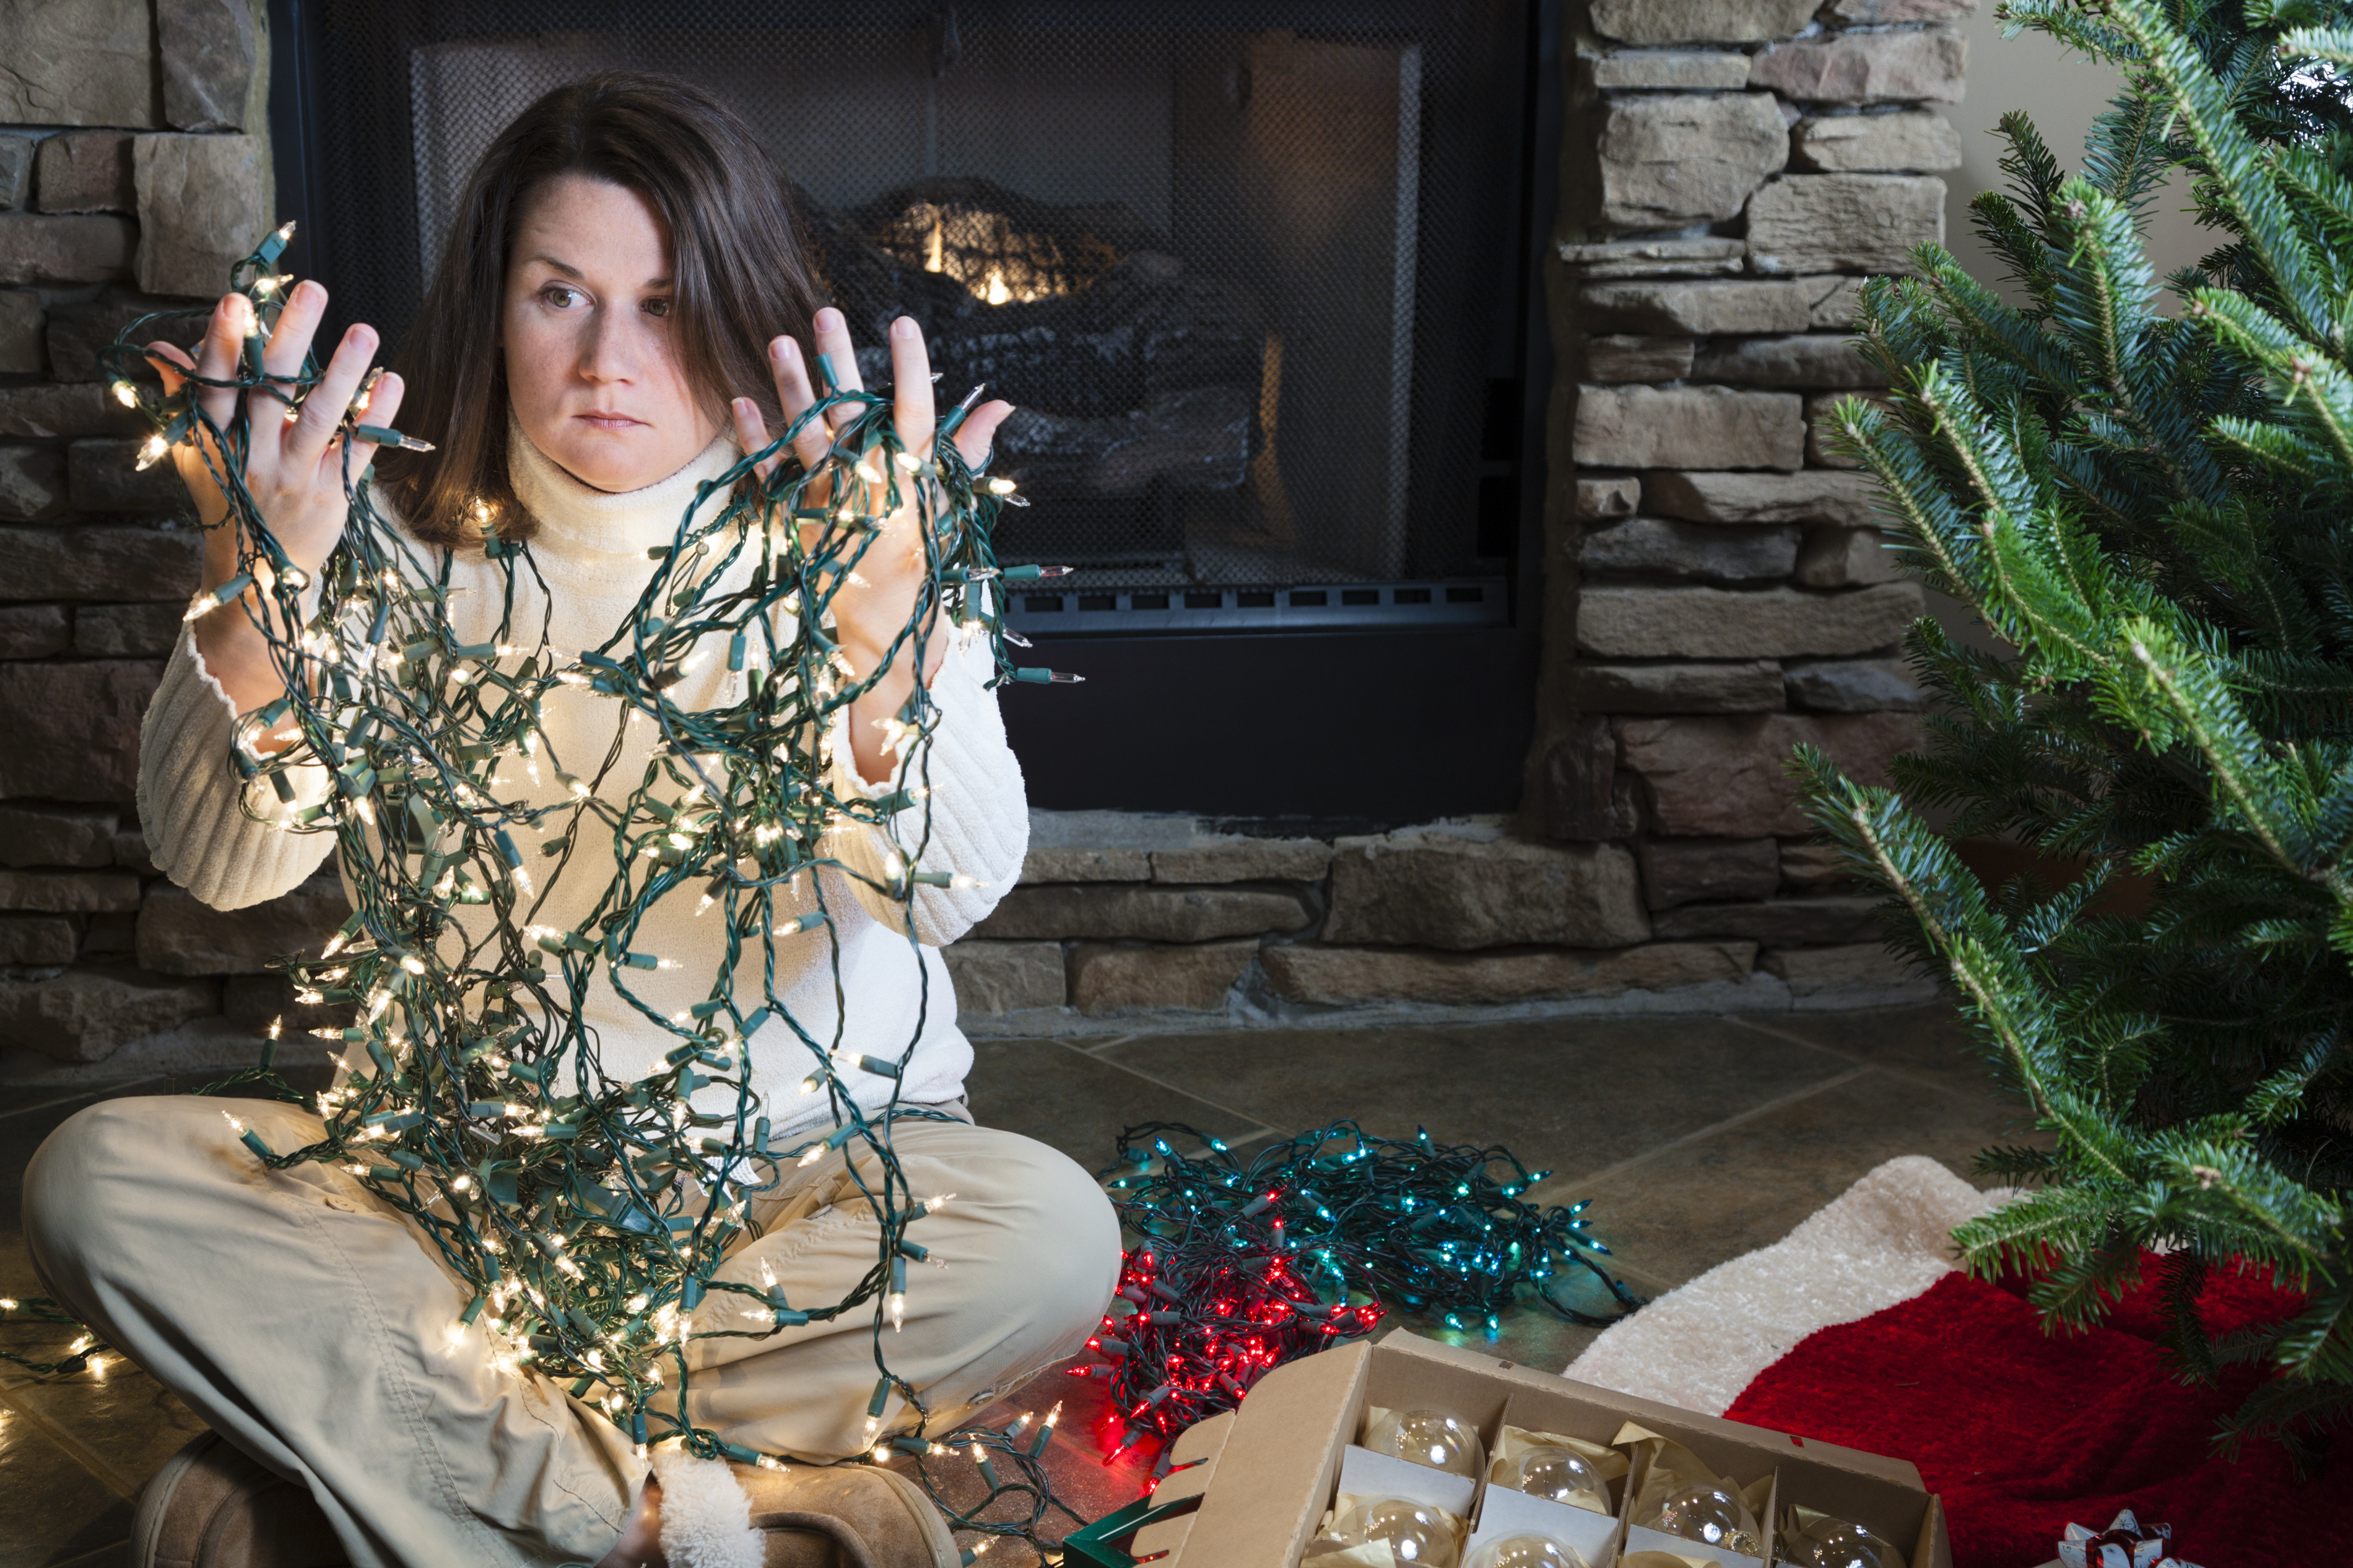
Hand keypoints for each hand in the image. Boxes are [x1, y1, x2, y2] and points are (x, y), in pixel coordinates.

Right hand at [148, 280, 403, 592]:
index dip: (223, 344)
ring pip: (319, 417)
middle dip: (290, 339)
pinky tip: (392, 381)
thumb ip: (185, 398)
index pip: (215, 386)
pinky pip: (357, 451)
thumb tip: (161, 349)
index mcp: (215, 442)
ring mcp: (295, 477)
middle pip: (271, 391)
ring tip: (364, 329)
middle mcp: (254, 458)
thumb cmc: (228, 499)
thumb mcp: (197, 453)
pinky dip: (376, 417)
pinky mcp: (332, 494)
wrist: (255, 576)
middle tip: (314, 290)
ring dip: (343, 372)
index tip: (236, 300)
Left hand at [729, 308, 1011, 664]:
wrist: (885, 614)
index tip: (905, 323)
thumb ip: (969, 446)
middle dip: (839, 359)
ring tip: (780, 342)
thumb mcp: (950, 496)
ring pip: (806, 433)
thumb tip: (1002, 404)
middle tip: (826, 313)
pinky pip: (771, 471)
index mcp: (912, 474)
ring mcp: (830, 497)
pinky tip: (742, 401)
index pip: (916, 411)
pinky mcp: (798, 513)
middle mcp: (869, 481)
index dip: (911, 367)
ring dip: (792, 386)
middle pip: (852, 411)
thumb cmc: (922, 548)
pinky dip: (755, 438)